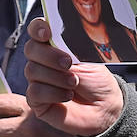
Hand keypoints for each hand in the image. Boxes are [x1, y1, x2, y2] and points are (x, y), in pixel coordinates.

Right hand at [23, 18, 122, 136]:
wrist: (105, 108)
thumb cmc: (97, 81)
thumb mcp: (87, 60)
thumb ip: (69, 48)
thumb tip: (54, 37)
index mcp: (54, 46)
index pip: (36, 30)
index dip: (37, 28)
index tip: (46, 33)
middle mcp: (42, 62)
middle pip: (30, 49)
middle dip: (49, 55)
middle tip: (69, 64)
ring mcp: (38, 81)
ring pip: (32, 71)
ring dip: (56, 77)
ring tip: (74, 83)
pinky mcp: (37, 101)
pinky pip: (34, 91)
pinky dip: (53, 93)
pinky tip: (68, 96)